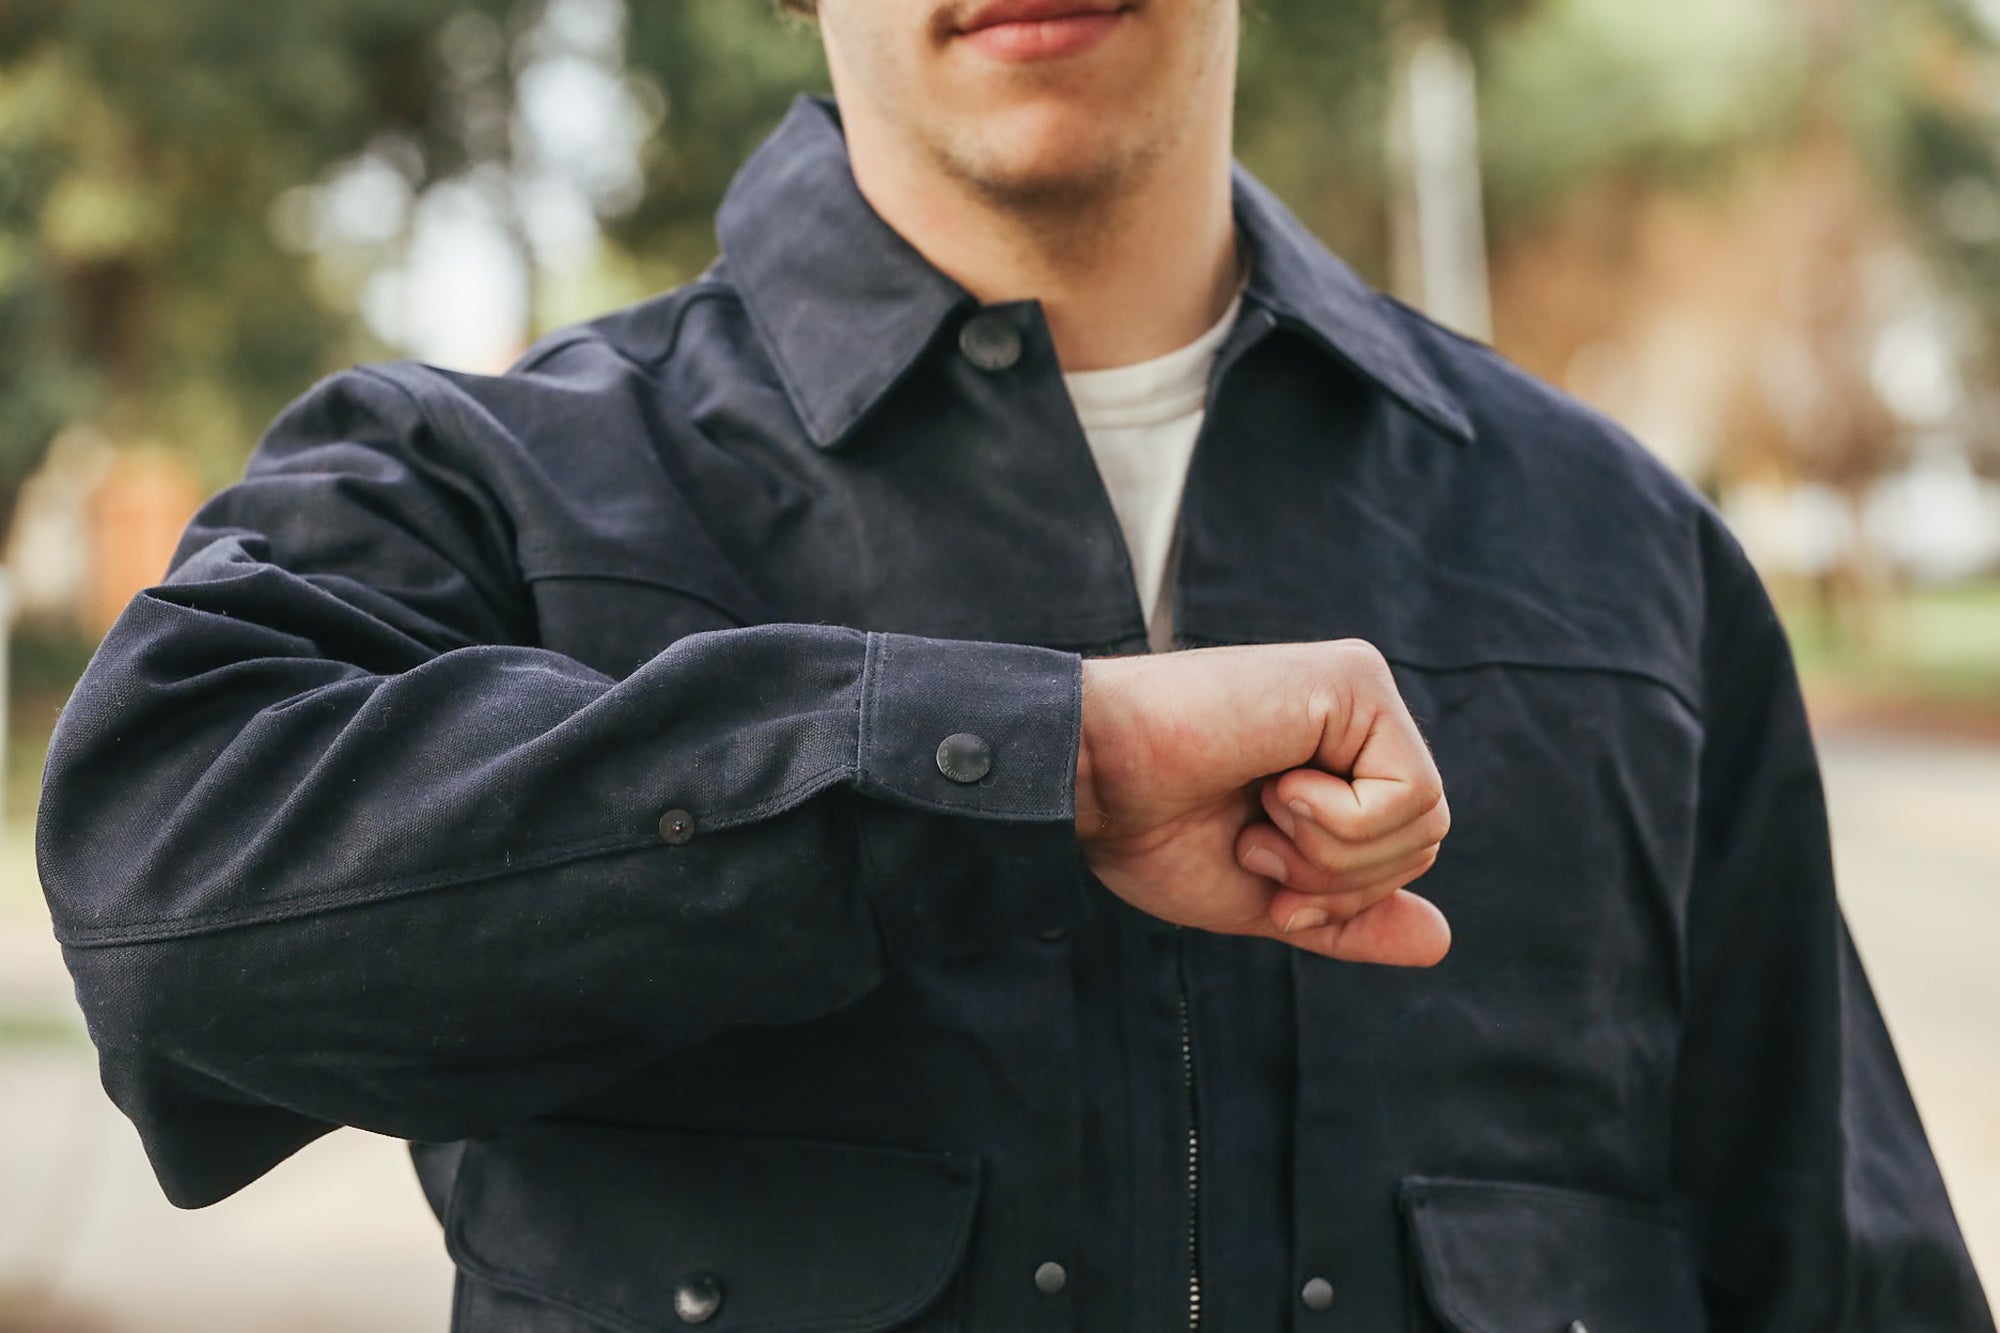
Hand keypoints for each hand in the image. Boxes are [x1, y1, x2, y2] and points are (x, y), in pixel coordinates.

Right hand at [1074, 640, 1449, 965]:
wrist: (1090, 781)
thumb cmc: (1151, 830)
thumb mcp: (1266, 892)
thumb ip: (1347, 915)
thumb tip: (1441, 942)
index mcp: (1340, 758)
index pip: (1407, 850)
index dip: (1343, 894)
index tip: (1260, 871)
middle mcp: (1359, 715)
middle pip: (1427, 839)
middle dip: (1339, 878)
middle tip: (1254, 841)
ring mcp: (1359, 689)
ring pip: (1426, 820)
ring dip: (1328, 851)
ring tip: (1259, 811)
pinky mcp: (1353, 678)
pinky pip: (1409, 794)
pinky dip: (1335, 821)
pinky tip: (1273, 782)